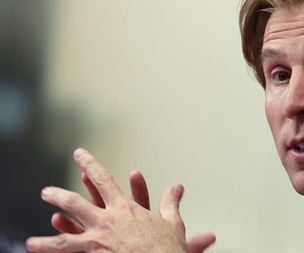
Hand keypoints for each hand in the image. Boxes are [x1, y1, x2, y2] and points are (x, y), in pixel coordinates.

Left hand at [26, 148, 213, 252]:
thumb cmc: (166, 248)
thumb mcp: (172, 222)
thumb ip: (171, 202)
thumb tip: (177, 187)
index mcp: (125, 208)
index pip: (103, 179)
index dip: (89, 164)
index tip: (79, 155)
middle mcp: (108, 221)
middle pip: (76, 203)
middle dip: (59, 196)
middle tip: (46, 192)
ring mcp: (98, 241)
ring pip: (66, 235)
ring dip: (47, 237)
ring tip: (31, 240)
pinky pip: (69, 251)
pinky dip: (54, 250)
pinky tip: (39, 249)